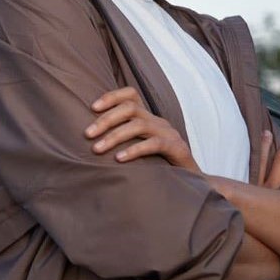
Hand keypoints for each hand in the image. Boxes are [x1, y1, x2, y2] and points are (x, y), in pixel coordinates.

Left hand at [85, 87, 199, 171]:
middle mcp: (158, 122)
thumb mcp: (137, 150)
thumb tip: (89, 140)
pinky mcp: (177, 148)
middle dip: (106, 119)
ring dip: (114, 136)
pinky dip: (134, 150)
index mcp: (147, 118)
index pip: (131, 95)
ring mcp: (169, 134)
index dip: (111, 97)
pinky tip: (119, 159)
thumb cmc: (158, 167)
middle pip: (130, 108)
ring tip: (97, 149)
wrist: (192, 183)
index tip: (92, 108)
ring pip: (139, 125)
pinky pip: (154, 144)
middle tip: (87, 134)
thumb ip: (121, 142)